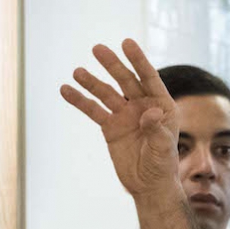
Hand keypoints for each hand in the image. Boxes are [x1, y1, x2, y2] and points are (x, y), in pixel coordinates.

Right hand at [61, 38, 179, 200]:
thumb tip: (149, 111)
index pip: (149, 78)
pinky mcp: (110, 126)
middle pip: (125, 80)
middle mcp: (142, 105)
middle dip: (112, 65)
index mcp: (162, 106)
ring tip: (77, 72)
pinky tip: (66, 90)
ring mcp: (125, 114)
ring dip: (92, 82)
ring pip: (106, 93)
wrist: (148, 185)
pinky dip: (80, 100)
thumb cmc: (162, 166)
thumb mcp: (162, 149)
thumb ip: (157, 130)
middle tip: (98, 49)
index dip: (138, 60)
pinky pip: (93, 110)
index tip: (126, 43)